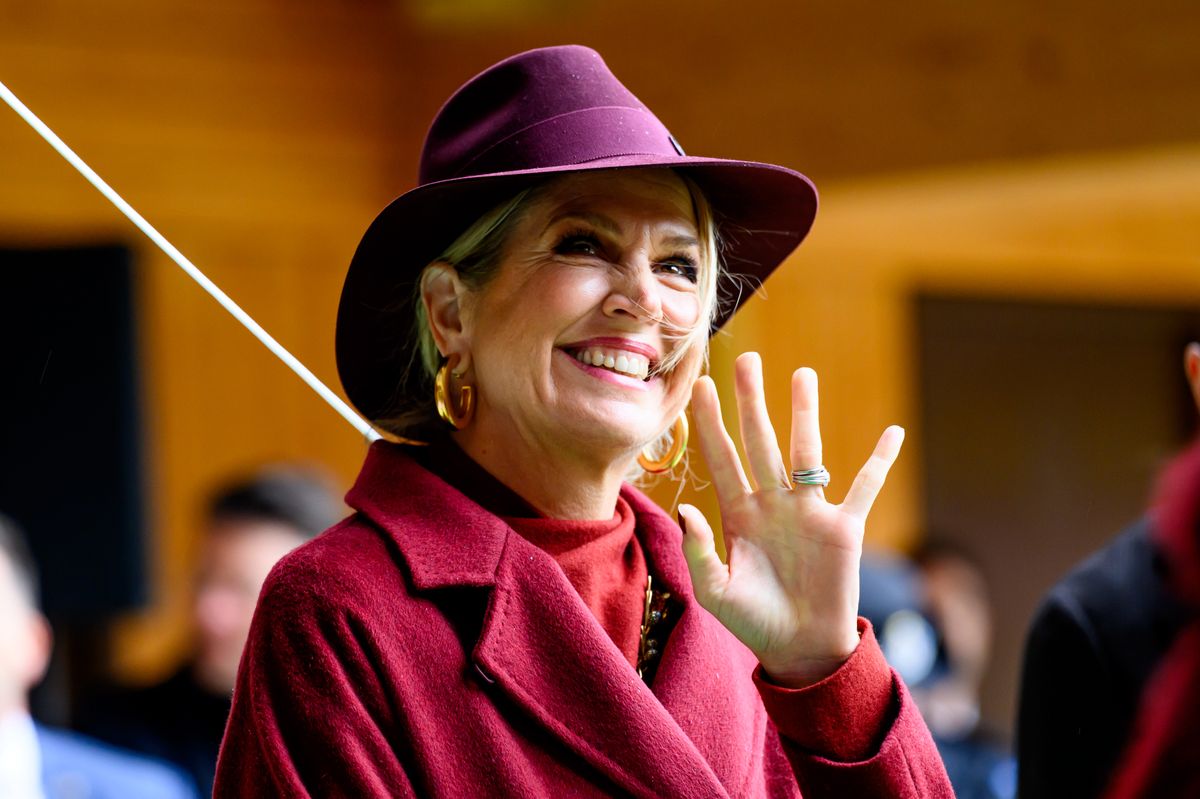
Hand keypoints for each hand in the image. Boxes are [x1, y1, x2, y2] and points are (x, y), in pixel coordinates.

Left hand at [680, 353, 903, 686]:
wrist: (799, 649)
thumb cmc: (753, 622)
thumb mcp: (715, 592)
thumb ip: (698, 550)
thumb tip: (686, 508)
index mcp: (739, 514)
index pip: (722, 457)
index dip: (710, 423)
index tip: (700, 385)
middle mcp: (773, 503)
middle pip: (761, 441)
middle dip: (752, 401)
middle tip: (747, 359)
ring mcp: (809, 511)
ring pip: (807, 451)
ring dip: (805, 414)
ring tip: (802, 375)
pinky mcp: (843, 527)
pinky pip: (865, 487)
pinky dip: (880, 462)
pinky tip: (893, 434)